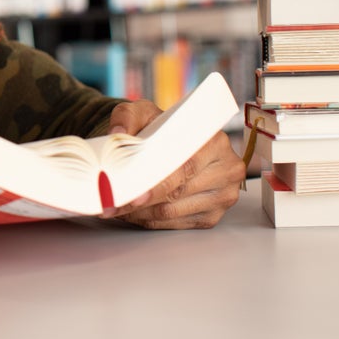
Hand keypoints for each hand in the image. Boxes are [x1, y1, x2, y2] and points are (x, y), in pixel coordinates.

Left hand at [103, 100, 243, 228]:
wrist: (171, 144)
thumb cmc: (159, 128)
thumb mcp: (143, 113)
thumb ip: (127, 117)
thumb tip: (117, 132)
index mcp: (215, 142)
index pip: (185, 168)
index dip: (156, 184)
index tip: (133, 195)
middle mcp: (226, 169)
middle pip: (178, 193)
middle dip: (141, 202)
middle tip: (112, 204)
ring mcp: (223, 196)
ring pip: (173, 213)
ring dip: (141, 213)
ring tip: (117, 206)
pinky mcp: (212, 215)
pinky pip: (175, 225)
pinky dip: (150, 220)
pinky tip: (134, 212)